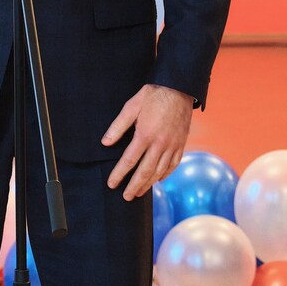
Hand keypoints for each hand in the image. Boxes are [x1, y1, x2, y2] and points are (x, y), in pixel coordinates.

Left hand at [102, 84, 193, 200]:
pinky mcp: (181, 144)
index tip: (112, 184)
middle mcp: (160, 143)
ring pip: (160, 171)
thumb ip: (118, 126)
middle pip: (145, 171)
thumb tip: (105, 143)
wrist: (179, 88)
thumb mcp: (131, 106)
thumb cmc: (153, 95)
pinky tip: (158, 179)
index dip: (119, 174)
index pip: (129, 161)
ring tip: (139, 192)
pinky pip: (173, 164)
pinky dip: (165, 174)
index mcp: (145, 134)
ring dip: (148, 184)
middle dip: (134, 186)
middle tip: (126, 197)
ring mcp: (172, 145)